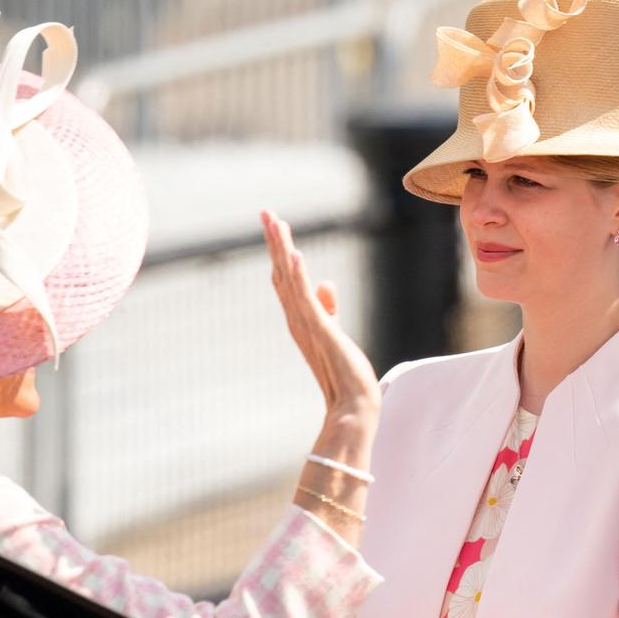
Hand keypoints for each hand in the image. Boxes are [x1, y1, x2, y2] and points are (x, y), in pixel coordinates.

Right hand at [261, 210, 379, 427]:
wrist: (352, 406)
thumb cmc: (344, 372)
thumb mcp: (335, 331)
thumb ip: (328, 308)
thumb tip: (326, 283)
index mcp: (300, 318)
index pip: (285, 278)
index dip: (279, 250)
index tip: (275, 223)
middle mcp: (297, 320)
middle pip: (281, 273)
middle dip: (275, 242)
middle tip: (266, 211)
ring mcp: (307, 326)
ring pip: (290, 281)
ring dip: (283, 251)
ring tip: (276, 222)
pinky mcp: (322, 332)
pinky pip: (307, 300)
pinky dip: (299, 277)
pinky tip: (295, 255)